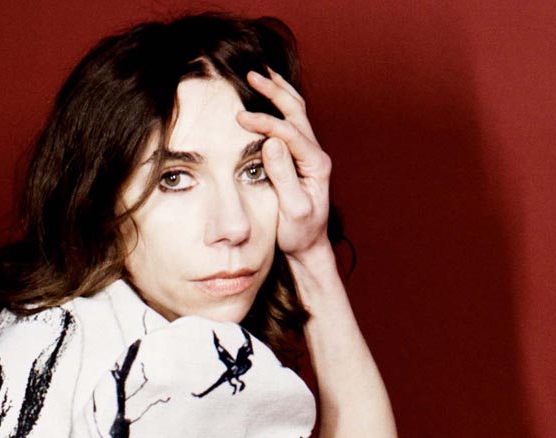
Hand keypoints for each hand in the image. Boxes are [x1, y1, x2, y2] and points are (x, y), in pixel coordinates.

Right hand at [237, 70, 332, 257]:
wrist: (307, 246)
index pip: (288, 133)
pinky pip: (291, 122)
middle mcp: (316, 154)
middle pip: (296, 112)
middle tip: (252, 75)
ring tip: (261, 73)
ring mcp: (308, 154)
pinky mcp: (299, 157)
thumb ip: (284, 177)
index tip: (239, 118)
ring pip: (296, 112)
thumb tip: (272, 142)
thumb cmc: (299, 233)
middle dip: (273, 92)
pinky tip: (267, 95)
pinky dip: (279, 104)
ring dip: (278, 91)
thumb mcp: (292, 209)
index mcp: (316, 165)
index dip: (264, 122)